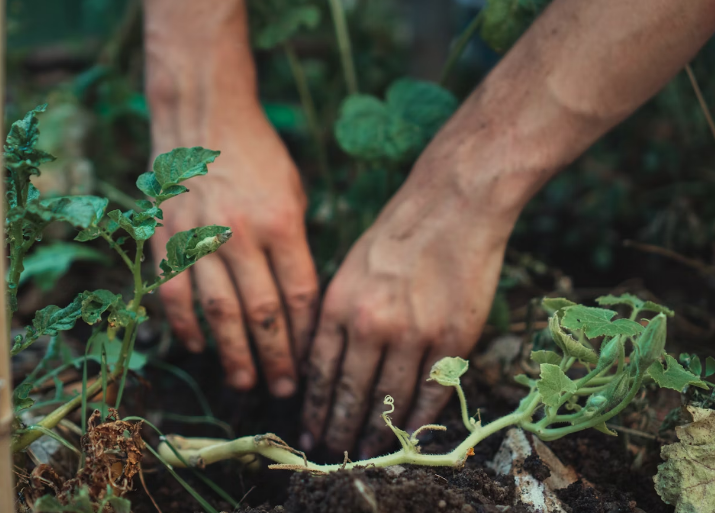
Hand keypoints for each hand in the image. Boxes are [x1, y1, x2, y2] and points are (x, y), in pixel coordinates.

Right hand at [150, 106, 318, 396]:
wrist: (204, 117)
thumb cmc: (259, 156)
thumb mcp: (294, 193)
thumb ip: (296, 245)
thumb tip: (300, 301)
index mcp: (282, 223)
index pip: (299, 295)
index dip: (306, 334)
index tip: (312, 361)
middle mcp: (241, 235)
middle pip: (263, 313)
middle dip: (276, 357)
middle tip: (284, 390)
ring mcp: (200, 237)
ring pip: (219, 312)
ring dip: (232, 354)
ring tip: (245, 383)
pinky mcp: (167, 237)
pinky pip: (175, 293)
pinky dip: (186, 325)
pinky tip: (199, 348)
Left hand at [301, 139, 517, 457]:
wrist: (453, 204)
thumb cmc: (398, 231)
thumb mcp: (350, 266)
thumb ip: (338, 314)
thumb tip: (325, 362)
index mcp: (339, 304)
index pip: (320, 372)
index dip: (315, 408)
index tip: (310, 431)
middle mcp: (371, 324)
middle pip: (350, 393)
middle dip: (340, 428)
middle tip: (335, 452)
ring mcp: (413, 334)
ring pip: (390, 400)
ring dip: (377, 432)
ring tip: (368, 450)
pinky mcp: (452, 338)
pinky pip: (431, 392)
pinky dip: (419, 419)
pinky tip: (409, 435)